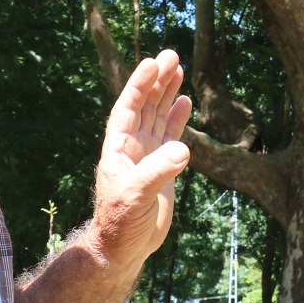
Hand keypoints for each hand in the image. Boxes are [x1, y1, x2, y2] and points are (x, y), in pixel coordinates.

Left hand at [91, 50, 192, 268]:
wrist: (123, 247)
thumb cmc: (120, 223)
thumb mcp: (136, 196)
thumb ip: (157, 172)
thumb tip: (183, 150)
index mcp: (119, 148)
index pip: (129, 108)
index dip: (139, 85)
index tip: (152, 63)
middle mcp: (132, 147)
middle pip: (145, 105)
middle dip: (157, 81)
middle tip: (171, 54)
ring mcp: (147, 155)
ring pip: (158, 116)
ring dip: (167, 93)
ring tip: (178, 68)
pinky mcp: (162, 167)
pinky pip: (170, 135)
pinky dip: (177, 118)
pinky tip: (185, 100)